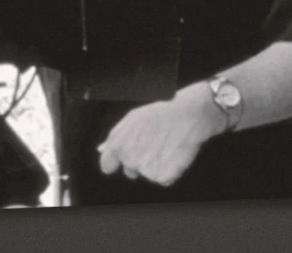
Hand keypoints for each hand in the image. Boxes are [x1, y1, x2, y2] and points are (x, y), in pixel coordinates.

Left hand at [96, 84, 225, 186]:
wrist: (189, 115)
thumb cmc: (161, 113)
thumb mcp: (132, 119)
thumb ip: (114, 137)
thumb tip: (102, 150)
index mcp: (119, 145)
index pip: (107, 165)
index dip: (114, 163)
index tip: (120, 161)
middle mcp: (130, 160)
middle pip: (130, 170)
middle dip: (139, 160)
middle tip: (154, 143)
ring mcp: (146, 171)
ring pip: (147, 174)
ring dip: (155, 165)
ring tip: (166, 145)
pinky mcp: (163, 178)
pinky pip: (163, 179)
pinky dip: (169, 171)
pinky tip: (173, 154)